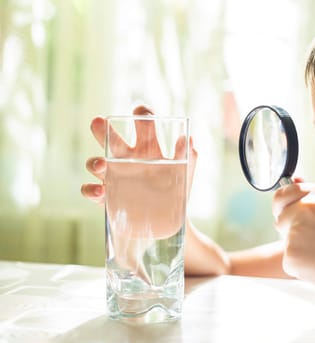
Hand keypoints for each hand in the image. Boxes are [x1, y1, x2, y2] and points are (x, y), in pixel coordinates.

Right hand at [80, 105, 198, 281]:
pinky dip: (91, 190)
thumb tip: (187, 138)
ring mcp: (115, 178)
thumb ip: (189, 156)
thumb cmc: (177, 191)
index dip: (141, 114)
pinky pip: (92, 192)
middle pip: (111, 139)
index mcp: (148, 148)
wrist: (171, 223)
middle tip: (98, 121)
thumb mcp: (185, 173)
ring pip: (97, 164)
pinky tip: (100, 191)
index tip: (140, 112)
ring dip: (94, 162)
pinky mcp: (109, 199)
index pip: (142, 124)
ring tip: (100, 164)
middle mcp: (128, 160)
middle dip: (101, 129)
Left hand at [272, 184, 314, 298]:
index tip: (284, 213)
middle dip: (290, 230)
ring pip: (286, 241)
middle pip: (281, 218)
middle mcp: (305, 208)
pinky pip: (289, 261)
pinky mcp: (292, 254)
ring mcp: (296, 230)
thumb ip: (314, 204)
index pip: (284, 194)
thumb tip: (286, 199)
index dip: (282, 206)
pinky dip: (301, 267)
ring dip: (300, 250)